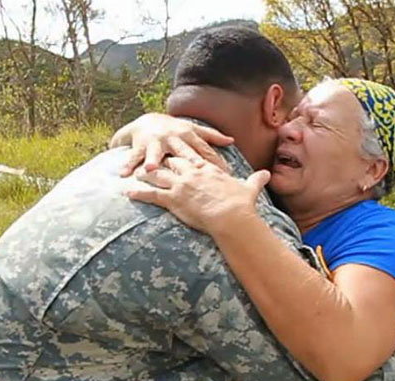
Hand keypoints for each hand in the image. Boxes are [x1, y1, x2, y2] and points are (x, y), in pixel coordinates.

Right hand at [109, 113, 233, 175]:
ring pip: (154, 153)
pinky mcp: (139, 146)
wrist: (147, 120)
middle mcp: (171, 138)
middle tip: (194, 170)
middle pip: (181, 151)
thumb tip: (231, 140)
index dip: (214, 161)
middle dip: (187, 159)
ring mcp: (155, 142)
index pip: (203, 149)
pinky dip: (128, 165)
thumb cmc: (174, 129)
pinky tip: (123, 174)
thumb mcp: (193, 129)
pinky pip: (133, 156)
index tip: (224, 173)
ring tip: (149, 169)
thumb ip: (211, 135)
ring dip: (152, 160)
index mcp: (186, 135)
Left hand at [126, 156, 269, 234]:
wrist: (231, 216)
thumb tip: (266, 175)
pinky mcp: (173, 199)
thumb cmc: (240, 204)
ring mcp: (180, 185)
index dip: (183, 154)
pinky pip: (151, 195)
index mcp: (208, 169)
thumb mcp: (249, 189)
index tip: (176, 150)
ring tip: (135, 172)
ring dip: (145, 173)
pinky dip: (138, 193)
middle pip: (172, 160)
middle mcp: (192, 173)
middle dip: (161, 158)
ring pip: (158, 174)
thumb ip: (255, 181)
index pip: (192, 157)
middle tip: (151, 156)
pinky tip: (128, 192)